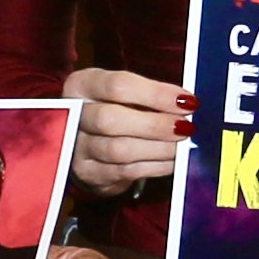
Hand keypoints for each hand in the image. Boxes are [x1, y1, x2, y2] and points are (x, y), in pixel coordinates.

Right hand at [64, 67, 191, 196]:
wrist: (87, 143)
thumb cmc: (114, 109)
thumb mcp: (124, 93)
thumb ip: (150, 95)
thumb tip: (187, 105)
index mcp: (82, 85)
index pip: (118, 85)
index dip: (156, 94)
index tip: (186, 101)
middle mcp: (71, 115)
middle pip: (110, 120)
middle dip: (154, 125)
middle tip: (185, 127)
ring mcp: (76, 147)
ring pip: (118, 150)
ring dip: (158, 148)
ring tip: (182, 144)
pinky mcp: (88, 173)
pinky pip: (125, 172)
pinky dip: (155, 166)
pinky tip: (172, 160)